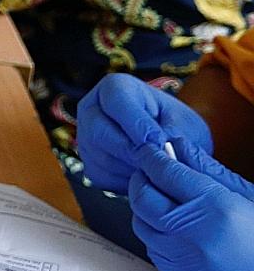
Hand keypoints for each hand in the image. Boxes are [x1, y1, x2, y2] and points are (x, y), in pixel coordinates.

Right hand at [77, 75, 212, 194]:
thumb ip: (172, 132)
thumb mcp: (184, 123)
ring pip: (100, 157)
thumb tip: (158, 147)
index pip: (115, 101)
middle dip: (131, 151)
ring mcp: (85, 136)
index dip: (137, 124)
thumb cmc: (177, 128)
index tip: (159, 142)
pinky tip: (144, 177)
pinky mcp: (88, 163)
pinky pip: (101, 176)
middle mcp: (92, 109)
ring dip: (130, 169)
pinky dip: (125, 183)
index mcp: (115, 87)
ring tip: (156, 171)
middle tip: (156, 163)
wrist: (171, 147)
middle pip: (99, 131)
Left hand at [130, 141, 253, 270]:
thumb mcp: (246, 197)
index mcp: (214, 208)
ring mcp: (182, 258)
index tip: (149, 152)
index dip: (151, 157)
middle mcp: (192, 233)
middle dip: (141, 180)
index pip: (164, 172)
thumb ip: (208, 170)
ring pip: (141, 222)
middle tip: (150, 175)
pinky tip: (174, 231)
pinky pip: (150, 247)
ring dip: (146, 209)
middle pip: (142, 197)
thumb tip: (179, 146)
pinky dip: (155, 234)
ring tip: (165, 204)